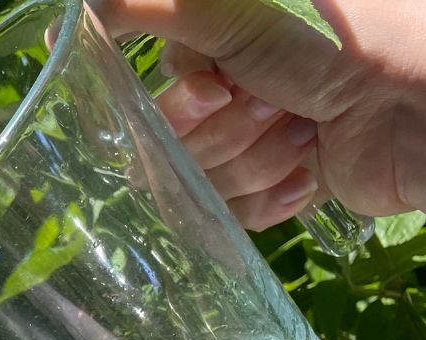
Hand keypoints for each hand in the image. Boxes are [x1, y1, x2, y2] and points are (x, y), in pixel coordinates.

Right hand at [96, 0, 425, 221]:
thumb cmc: (353, 51)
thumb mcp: (245, 25)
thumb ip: (166, 10)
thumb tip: (85, 5)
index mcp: (229, 48)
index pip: (164, 93)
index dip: (182, 106)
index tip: (216, 92)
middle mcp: (238, 96)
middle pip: (179, 148)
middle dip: (227, 136)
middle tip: (282, 108)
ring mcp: (260, 146)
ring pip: (207, 186)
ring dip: (257, 165)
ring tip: (310, 137)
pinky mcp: (281, 191)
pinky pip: (237, 218)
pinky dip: (271, 202)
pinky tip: (307, 177)